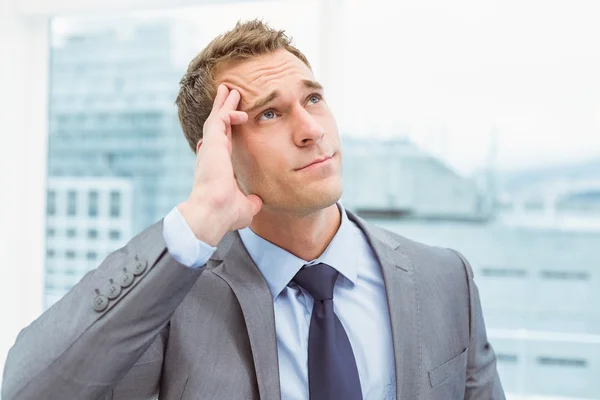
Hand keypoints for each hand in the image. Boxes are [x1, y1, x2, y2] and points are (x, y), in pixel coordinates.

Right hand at [177, 84, 262, 245]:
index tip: (229, 122)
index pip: (222, 144)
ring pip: (217, 119)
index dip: (226, 132)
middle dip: (223, 110)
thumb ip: (251, 201)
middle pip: (218, 127)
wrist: (214, 213)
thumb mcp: (245, 207)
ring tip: (229, 88)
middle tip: (228, 94)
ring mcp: (210, 149)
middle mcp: (211, 156)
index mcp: (217, 167)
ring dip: (224, 104)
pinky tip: (239, 109)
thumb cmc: (225, 214)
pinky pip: (220, 120)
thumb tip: (257, 202)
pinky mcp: (212, 143)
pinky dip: (228, 112)